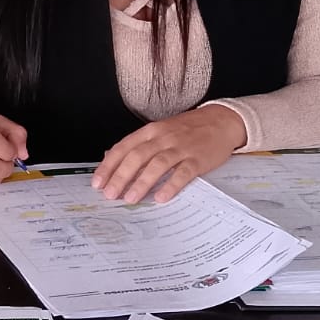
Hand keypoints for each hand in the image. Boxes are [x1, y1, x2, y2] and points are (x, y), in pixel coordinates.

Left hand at [92, 104, 246, 203]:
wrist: (221, 120)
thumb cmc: (188, 129)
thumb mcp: (159, 131)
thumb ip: (137, 144)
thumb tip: (111, 157)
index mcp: (151, 131)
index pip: (123, 147)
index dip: (109, 166)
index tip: (98, 182)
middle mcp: (163, 137)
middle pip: (137, 156)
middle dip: (121, 176)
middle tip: (110, 194)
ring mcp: (181, 147)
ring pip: (157, 164)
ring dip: (142, 183)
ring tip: (130, 198)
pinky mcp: (198, 159)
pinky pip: (182, 173)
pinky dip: (171, 185)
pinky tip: (161, 197)